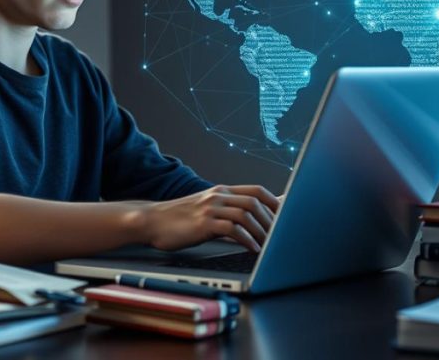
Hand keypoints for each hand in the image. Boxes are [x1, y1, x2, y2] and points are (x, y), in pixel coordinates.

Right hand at [139, 185, 280, 252]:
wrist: (152, 221)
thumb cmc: (180, 219)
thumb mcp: (207, 209)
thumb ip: (228, 210)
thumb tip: (253, 218)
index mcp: (222, 191)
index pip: (257, 190)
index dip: (276, 203)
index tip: (287, 218)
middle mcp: (218, 196)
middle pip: (256, 202)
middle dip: (272, 220)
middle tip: (281, 236)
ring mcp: (211, 208)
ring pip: (246, 214)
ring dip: (262, 231)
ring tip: (269, 245)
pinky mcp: (204, 223)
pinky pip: (232, 229)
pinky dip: (247, 239)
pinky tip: (252, 248)